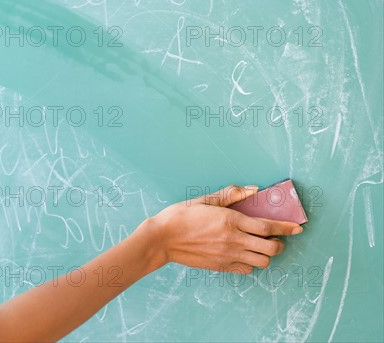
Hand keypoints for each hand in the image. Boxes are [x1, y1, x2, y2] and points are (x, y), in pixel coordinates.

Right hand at [144, 185, 303, 273]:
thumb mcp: (205, 199)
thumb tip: (253, 190)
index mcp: (231, 220)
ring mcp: (228, 256)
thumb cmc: (181, 216)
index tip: (298, 227)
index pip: (268, 226)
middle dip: (279, 243)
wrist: (162, 239)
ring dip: (266, 254)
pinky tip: (244, 254)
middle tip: (275, 238)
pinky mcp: (221, 267)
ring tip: (260, 246)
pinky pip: (246, 270)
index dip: (286, 228)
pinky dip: (251, 263)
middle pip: (271, 248)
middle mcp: (233, 240)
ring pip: (262, 262)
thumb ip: (231, 194)